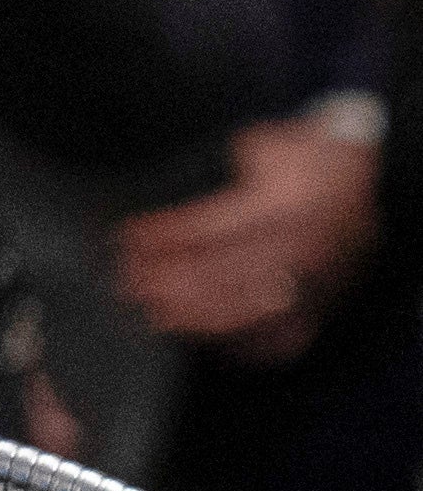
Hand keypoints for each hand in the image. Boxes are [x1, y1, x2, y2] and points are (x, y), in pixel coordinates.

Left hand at [110, 113, 387, 361]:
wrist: (365, 178)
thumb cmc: (305, 160)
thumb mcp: (262, 147)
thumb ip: (218, 173)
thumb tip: (164, 210)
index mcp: (285, 208)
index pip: (212, 230)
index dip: (165, 237)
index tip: (125, 241)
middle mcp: (302, 251)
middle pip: (223, 277)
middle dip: (168, 284)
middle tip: (126, 284)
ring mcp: (316, 284)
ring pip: (248, 313)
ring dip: (192, 316)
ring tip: (151, 313)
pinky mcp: (325, 306)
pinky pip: (280, 339)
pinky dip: (239, 343)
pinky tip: (202, 338)